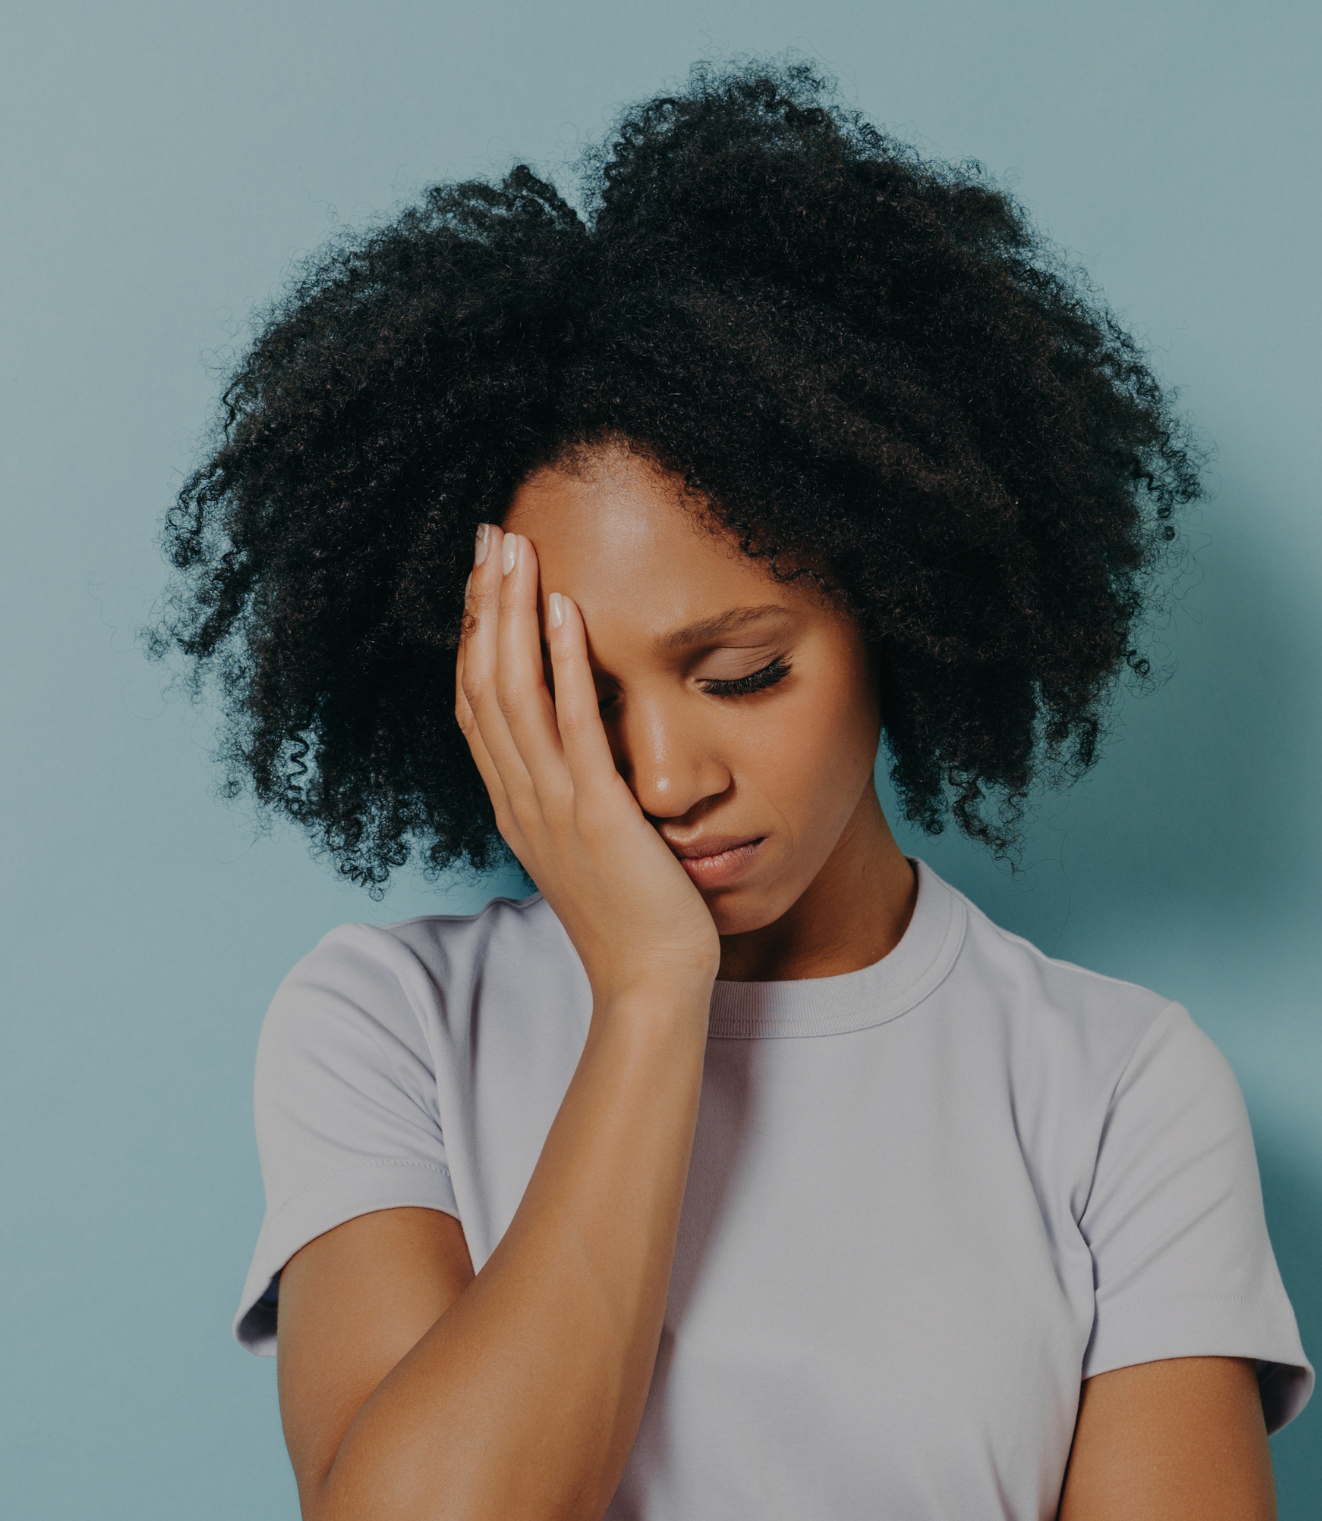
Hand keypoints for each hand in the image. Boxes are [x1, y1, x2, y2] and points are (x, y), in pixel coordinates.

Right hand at [455, 525, 719, 1004]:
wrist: (650, 984)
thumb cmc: (634, 922)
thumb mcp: (591, 849)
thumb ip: (577, 799)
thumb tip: (587, 761)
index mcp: (517, 805)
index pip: (477, 705)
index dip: (473, 636)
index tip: (481, 580)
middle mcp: (521, 799)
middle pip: (480, 683)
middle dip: (481, 605)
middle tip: (487, 536)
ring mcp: (552, 806)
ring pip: (511, 692)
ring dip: (509, 614)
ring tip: (514, 548)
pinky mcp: (596, 813)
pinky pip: (572, 726)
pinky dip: (562, 664)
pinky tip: (565, 609)